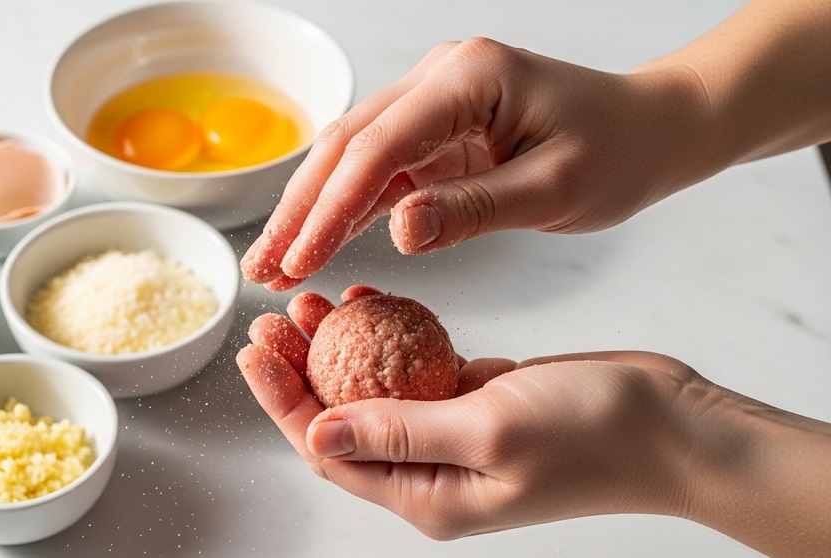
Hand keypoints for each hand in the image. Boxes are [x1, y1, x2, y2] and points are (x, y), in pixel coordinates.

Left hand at [237, 287, 698, 536]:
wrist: (673, 425)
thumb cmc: (597, 435)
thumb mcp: (491, 430)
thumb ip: (402, 432)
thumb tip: (320, 432)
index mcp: (427, 495)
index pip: (328, 449)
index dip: (281, 401)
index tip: (252, 350)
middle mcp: (433, 472)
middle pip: (342, 418)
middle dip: (301, 370)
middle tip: (272, 318)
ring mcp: (455, 435)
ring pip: (374, 389)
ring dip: (340, 348)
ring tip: (310, 302)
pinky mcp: (478, 399)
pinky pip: (417, 368)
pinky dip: (390, 336)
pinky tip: (370, 301)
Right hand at [240, 38, 713, 289]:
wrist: (653, 128)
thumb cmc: (620, 150)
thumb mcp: (556, 189)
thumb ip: (474, 210)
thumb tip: (395, 232)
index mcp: (470, 78)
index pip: (379, 146)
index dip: (331, 208)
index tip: (300, 259)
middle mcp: (441, 77)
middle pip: (348, 144)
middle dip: (301, 208)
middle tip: (262, 265)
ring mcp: (435, 100)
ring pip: (352, 156)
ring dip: (313, 210)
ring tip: (274, 262)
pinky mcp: (438, 128)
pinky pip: (381, 169)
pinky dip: (347, 209)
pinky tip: (318, 243)